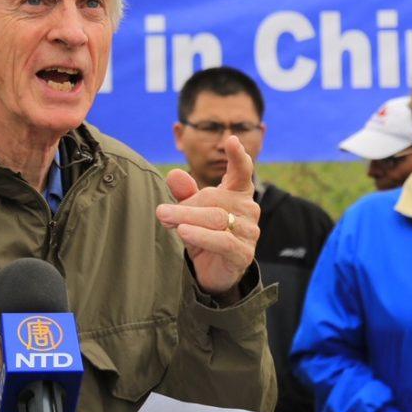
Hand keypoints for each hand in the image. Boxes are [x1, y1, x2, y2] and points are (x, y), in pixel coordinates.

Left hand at [155, 135, 259, 296]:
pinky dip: (201, 236)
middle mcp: (248, 210)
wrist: (212, 271)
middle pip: (216, 199)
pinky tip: (184, 232)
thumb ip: (185, 193)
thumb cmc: (203, 233)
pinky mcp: (244, 254)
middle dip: (186, 205)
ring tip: (167, 219)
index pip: (241, 172)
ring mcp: (249, 232)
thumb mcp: (190, 211)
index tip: (231, 140)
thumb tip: (174, 174)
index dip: (237, 157)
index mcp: (238, 193)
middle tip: (162, 211)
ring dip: (188, 218)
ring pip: (217, 219)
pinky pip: (222, 241)